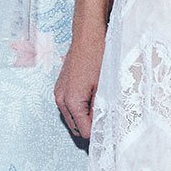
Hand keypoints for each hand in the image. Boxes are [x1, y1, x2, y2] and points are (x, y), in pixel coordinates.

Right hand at [55, 28, 104, 142]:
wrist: (88, 36)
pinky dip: (80, 109)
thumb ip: (102, 110)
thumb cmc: (98, 57)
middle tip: (108, 123)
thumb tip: (104, 126)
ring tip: (102, 110)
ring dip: (86, 119)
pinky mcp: (60, 87)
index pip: (85, 131)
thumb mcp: (105, 87)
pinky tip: (93, 100)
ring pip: (72, 118)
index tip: (111, 131)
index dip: (99, 134)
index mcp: (72, 102)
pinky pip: (69, 107)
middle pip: (76, 128)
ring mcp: (59, 93)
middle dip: (91, 128)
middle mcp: (61, 99)